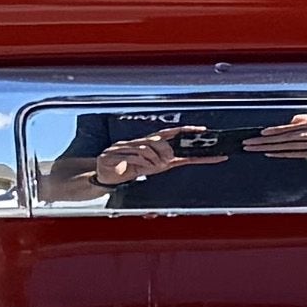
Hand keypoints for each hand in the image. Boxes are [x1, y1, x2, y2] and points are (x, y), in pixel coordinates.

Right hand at [82, 129, 196, 184]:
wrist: (103, 176)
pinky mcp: (114, 154)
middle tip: (167, 162)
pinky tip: (140, 168)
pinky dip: (139, 162)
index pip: (170, 132)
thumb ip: (165, 163)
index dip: (186, 130)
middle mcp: (138, 141)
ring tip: (151, 168)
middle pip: (159, 139)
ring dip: (152, 160)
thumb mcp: (150, 168)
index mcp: (148, 143)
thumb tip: (181, 159)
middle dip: (165, 151)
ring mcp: (125, 146)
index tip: (202, 130)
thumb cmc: (128, 170)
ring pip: (146, 148)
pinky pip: (132, 155)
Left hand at [244, 109, 306, 180]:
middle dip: (271, 141)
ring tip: (258, 149)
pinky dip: (290, 155)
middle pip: (294, 137)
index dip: (280, 131)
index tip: (263, 133)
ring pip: (298, 147)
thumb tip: (295, 121)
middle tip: (251, 143)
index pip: (299, 127)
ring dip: (276, 149)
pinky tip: (275, 155)